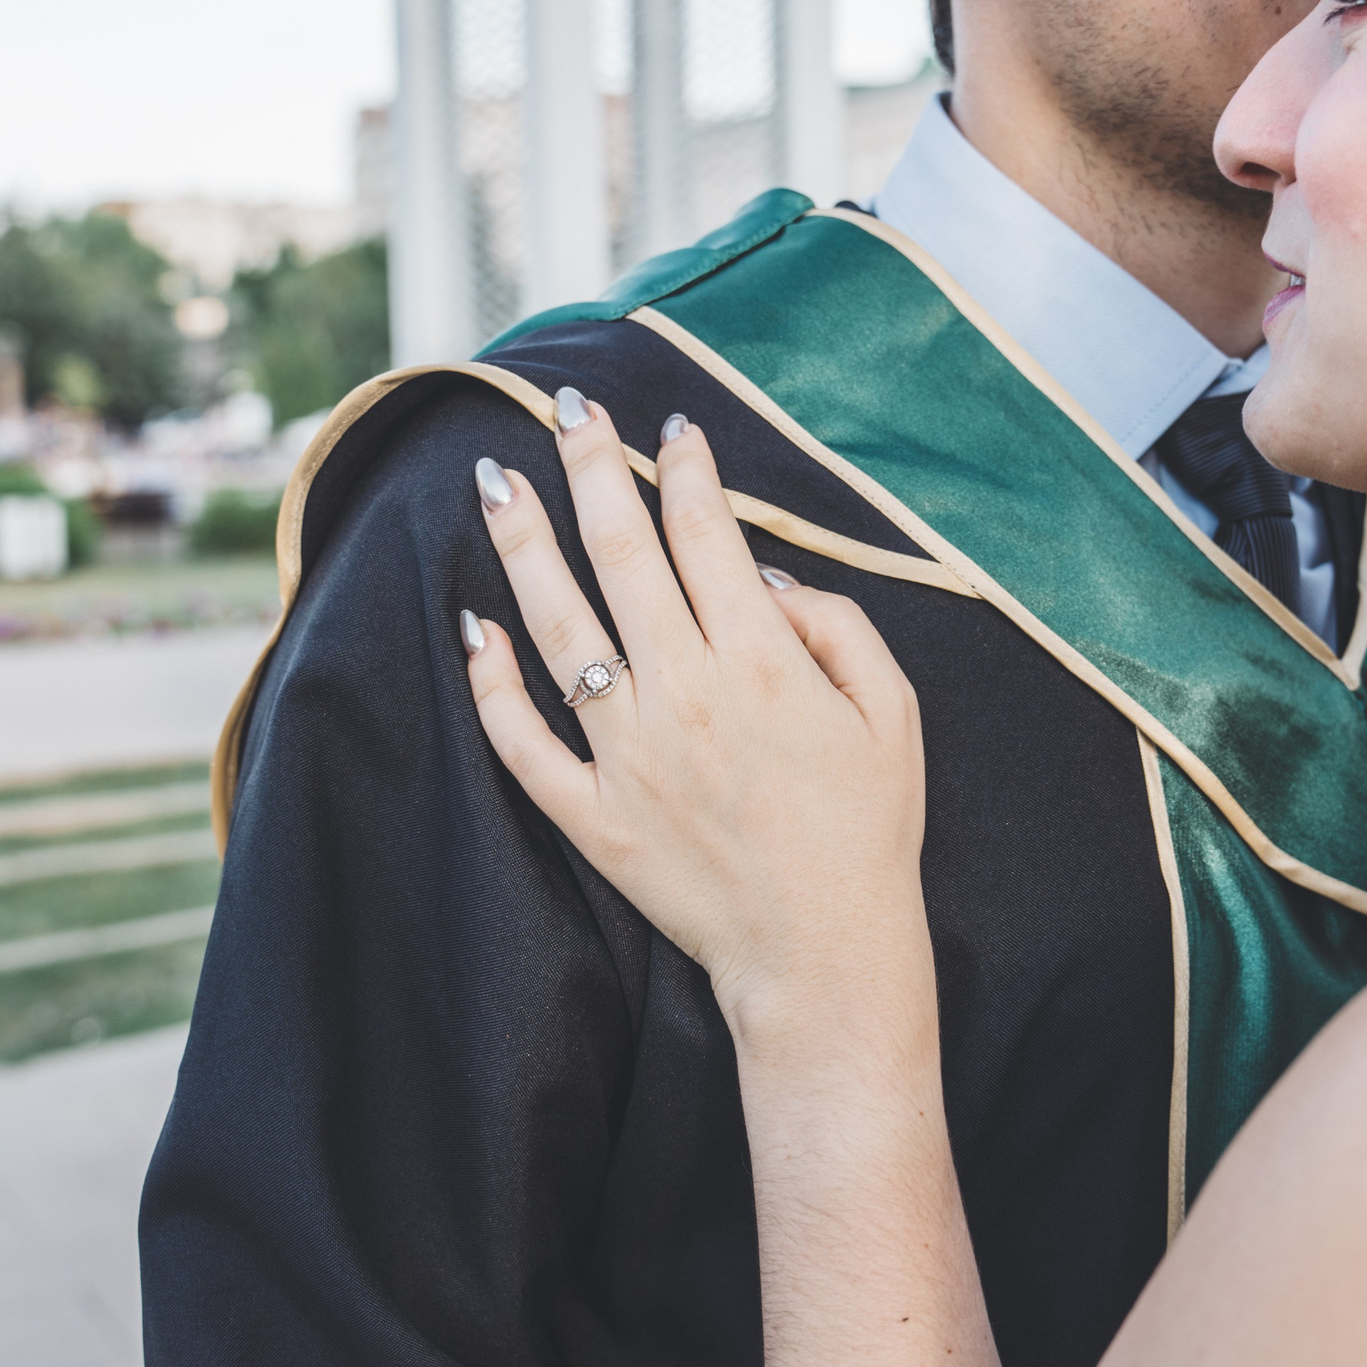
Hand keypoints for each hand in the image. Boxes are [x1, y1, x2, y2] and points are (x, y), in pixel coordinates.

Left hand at [458, 388, 933, 1057]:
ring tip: (494, 484)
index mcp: (761, 662)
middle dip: (592, 469)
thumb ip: (835, 626)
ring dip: (523, 545)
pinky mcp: (593, 817)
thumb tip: (759, 575)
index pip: (706, 535)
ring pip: (558, 627)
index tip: (672, 427)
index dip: (687, 470)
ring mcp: (628, 756)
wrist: (824, 956)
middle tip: (568, 411)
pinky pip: (523, 743)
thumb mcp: (893, 713)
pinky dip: (492, 685)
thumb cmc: (868, 831)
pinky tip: (474, 627)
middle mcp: (684, 695)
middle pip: (621, 554)